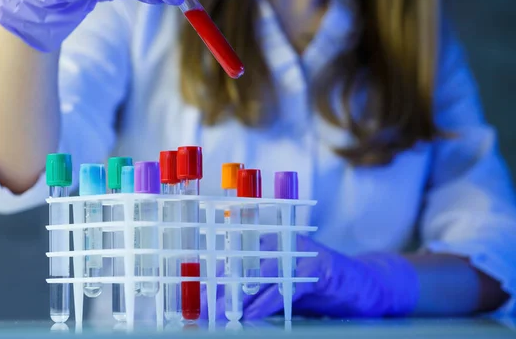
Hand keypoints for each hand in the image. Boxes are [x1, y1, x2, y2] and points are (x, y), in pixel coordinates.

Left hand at [202, 234, 419, 319]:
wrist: (362, 287)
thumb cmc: (317, 292)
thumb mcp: (280, 293)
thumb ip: (256, 297)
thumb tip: (224, 311)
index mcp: (268, 247)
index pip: (235, 262)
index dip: (215, 282)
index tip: (199, 303)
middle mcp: (281, 244)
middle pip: (244, 266)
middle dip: (222, 291)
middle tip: (205, 312)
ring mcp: (298, 251)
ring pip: (261, 273)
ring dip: (240, 297)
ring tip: (222, 316)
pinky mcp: (317, 264)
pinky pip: (286, 285)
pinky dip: (268, 302)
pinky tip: (253, 315)